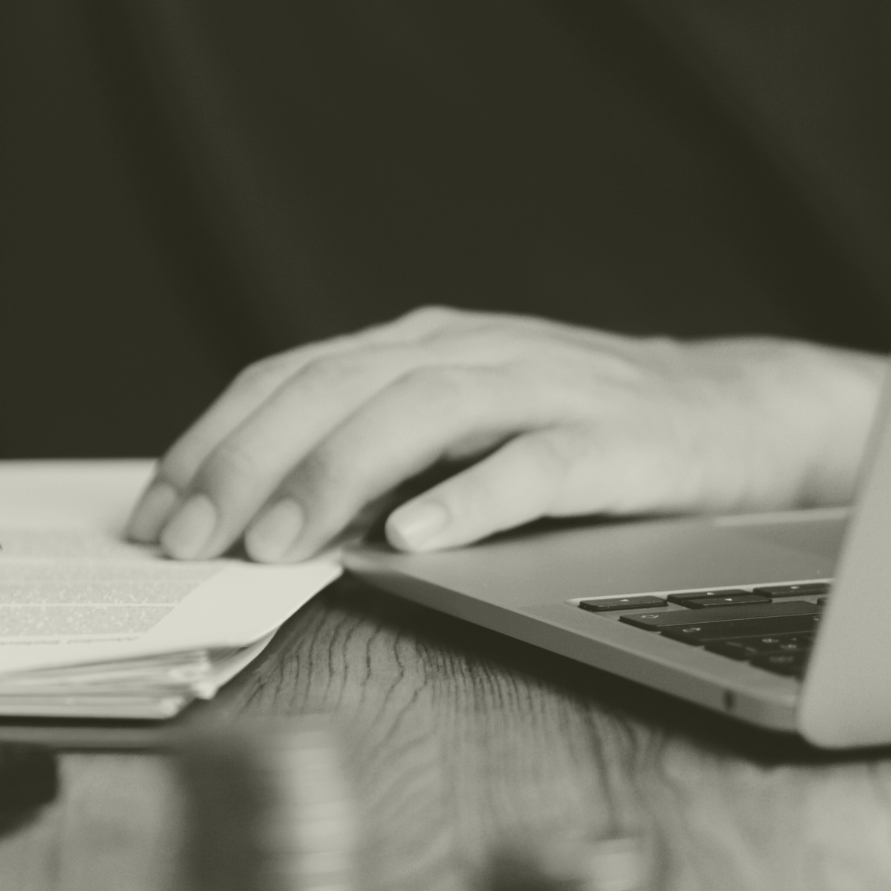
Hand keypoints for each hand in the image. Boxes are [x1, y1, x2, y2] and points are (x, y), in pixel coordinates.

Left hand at [125, 308, 885, 562]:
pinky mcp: (609, 439)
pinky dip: (467, 497)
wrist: (733, 414)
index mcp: (417, 347)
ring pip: (417, 415)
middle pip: (335, 389)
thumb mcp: (456, 427)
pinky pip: (530, 465)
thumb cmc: (574, 430)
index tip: (157, 513)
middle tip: (192, 539)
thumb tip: (252, 519)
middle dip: (249, 464)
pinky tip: (415, 537)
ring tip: (279, 543)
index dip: (214, 441)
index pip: (290, 378)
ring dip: (335, 478)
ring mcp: (541, 388)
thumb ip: (368, 454)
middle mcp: (467, 351)